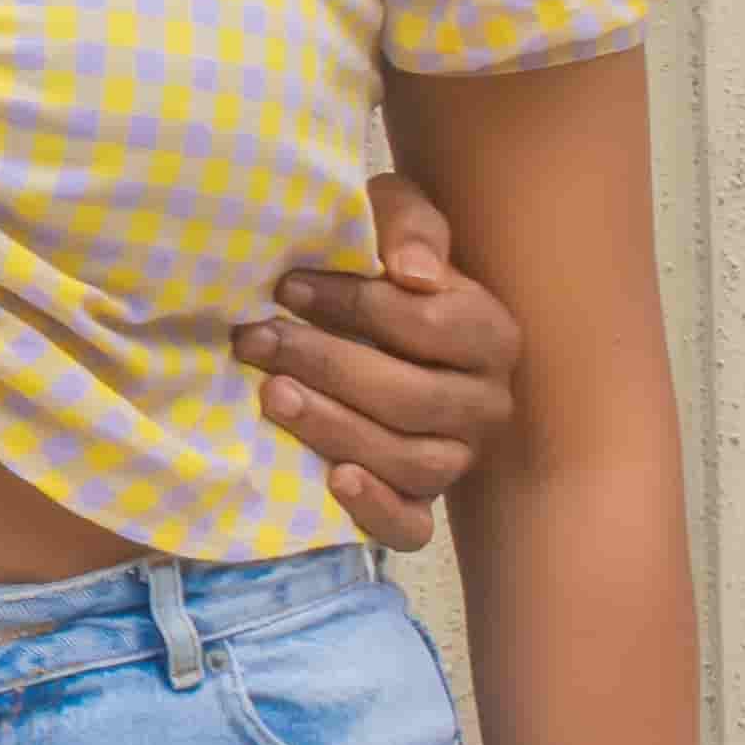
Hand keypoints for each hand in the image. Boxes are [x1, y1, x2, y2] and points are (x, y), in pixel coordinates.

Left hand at [230, 172, 517, 554]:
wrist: (363, 319)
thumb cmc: (374, 262)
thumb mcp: (389, 217)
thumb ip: (407, 224)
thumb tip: (414, 272)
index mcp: (488, 333)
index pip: (427, 324)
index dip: (354, 304)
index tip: (286, 288)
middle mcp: (485, 402)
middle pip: (413, 398)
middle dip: (326, 365)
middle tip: (255, 340)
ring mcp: (457, 457)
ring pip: (411, 463)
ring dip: (336, 430)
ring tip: (272, 396)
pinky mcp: (421, 503)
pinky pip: (411, 527)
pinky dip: (375, 510)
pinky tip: (333, 479)